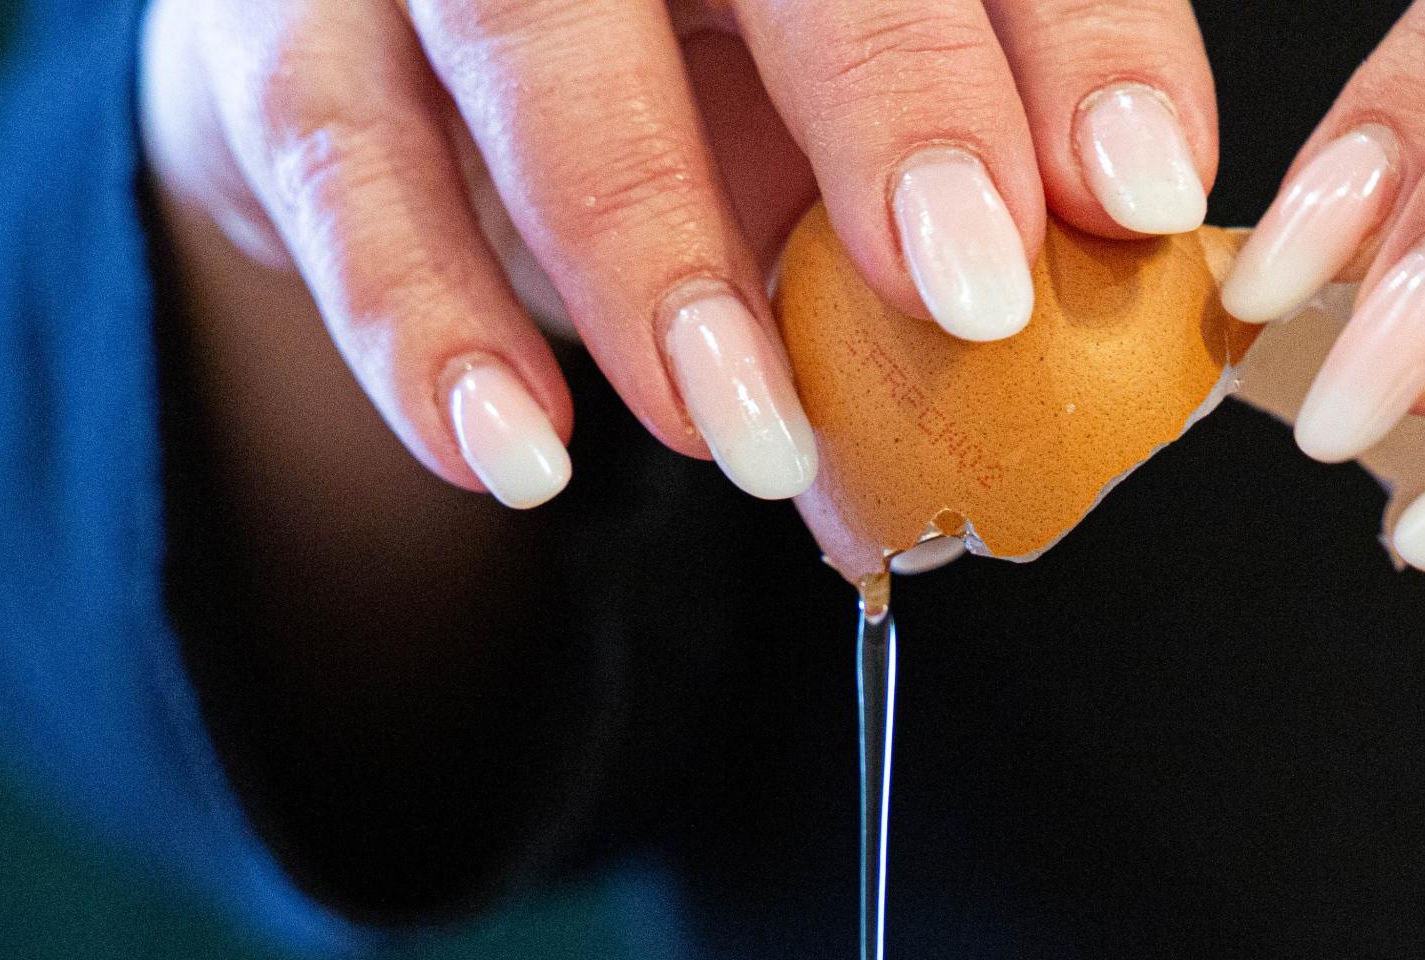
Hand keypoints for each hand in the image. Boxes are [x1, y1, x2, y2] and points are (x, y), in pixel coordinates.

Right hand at [142, 0, 1216, 508]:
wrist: (396, 61)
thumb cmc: (670, 79)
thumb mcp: (828, 124)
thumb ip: (947, 208)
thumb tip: (1067, 392)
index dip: (1070, 37)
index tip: (1142, 190)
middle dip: (884, 98)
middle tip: (973, 293)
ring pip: (522, 38)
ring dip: (649, 247)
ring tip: (751, 436)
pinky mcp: (282, 44)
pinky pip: (341, 170)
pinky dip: (424, 326)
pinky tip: (519, 454)